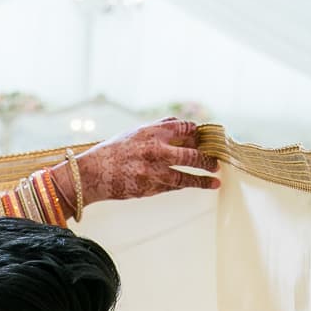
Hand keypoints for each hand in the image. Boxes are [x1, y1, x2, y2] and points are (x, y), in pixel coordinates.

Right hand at [63, 118, 218, 206]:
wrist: (92, 173)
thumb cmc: (114, 151)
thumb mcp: (135, 132)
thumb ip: (159, 128)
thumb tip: (182, 123)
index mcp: (152, 131)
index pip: (186, 128)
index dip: (200, 133)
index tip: (209, 138)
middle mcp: (155, 150)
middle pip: (192, 153)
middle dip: (208, 159)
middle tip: (217, 163)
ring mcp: (153, 171)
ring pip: (186, 176)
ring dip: (203, 180)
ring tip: (216, 181)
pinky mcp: (150, 188)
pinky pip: (173, 187)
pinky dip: (184, 185)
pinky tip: (193, 185)